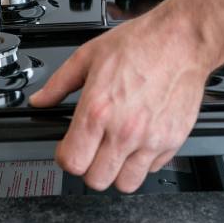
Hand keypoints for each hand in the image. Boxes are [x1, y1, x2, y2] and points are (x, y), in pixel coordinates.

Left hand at [29, 7, 211, 192]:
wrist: (182, 40)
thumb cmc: (141, 44)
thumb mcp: (88, 56)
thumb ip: (59, 84)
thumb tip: (41, 100)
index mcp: (98, 110)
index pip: (72, 162)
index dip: (65, 157)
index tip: (69, 149)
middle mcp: (124, 130)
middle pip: (96, 180)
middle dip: (89, 168)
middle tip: (92, 151)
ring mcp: (150, 139)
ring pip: (125, 183)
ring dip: (117, 172)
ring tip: (116, 152)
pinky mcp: (172, 140)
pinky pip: (153, 169)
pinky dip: (144, 161)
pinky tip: (140, 142)